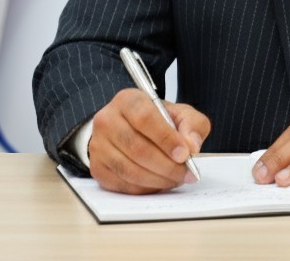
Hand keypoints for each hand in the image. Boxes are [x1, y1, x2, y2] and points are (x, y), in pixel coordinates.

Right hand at [88, 88, 210, 194]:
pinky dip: (145, 188)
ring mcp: (98, 145)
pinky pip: (123, 184)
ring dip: (158, 180)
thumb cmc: (157, 122)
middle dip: (167, 166)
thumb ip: (192, 124)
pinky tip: (159, 183)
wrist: (130, 130)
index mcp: (127, 100)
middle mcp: (107, 120)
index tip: (185, 154)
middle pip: (137, 148)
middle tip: (186, 173)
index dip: (166, 139)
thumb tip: (192, 145)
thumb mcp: (179, 114)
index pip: (145, 118)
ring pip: (130, 170)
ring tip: (176, 179)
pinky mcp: (97, 167)